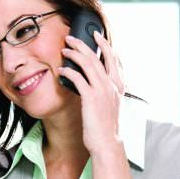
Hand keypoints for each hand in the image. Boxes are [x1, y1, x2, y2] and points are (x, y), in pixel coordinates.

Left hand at [58, 31, 125, 155]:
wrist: (107, 143)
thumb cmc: (106, 128)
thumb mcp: (110, 106)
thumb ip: (105, 92)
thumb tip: (92, 83)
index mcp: (118, 86)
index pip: (114, 59)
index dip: (105, 45)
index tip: (97, 35)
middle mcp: (112, 85)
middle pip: (97, 57)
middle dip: (84, 44)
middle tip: (71, 37)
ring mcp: (102, 90)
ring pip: (88, 64)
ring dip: (74, 54)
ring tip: (64, 49)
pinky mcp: (91, 98)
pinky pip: (78, 78)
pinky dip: (68, 72)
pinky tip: (61, 71)